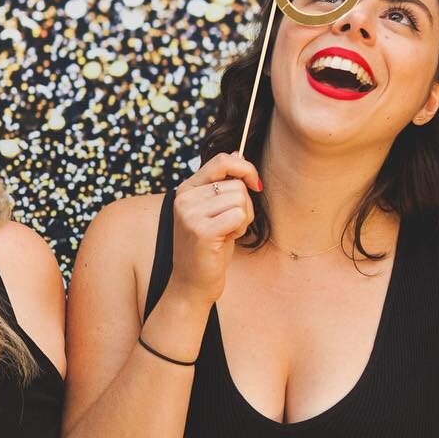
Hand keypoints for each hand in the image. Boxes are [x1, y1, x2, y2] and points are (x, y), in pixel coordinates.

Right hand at [166, 152, 259, 308]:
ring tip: (227, 233)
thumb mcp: (214, 211)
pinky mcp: (201, 231)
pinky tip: (226, 241)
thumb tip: (237, 154)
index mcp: (186, 190)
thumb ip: (222, 183)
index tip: (254, 184)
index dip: (244, 168)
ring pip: (239, 199)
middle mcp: (184, 199)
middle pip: (236, 184)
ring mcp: (190, 215)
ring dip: (243, 219)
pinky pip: (238, 215)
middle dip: (245, 205)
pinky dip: (239, 229)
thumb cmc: (208, 247)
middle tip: (230, 225)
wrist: (192, 283)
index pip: (221, 161)